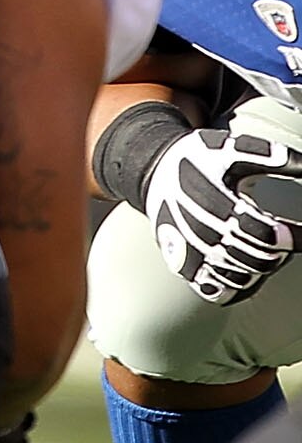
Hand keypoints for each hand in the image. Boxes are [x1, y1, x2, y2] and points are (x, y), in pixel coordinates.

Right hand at [146, 116, 301, 305]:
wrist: (154, 170)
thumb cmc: (198, 160)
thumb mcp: (235, 149)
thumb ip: (277, 158)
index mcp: (214, 202)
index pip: (266, 234)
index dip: (293, 238)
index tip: (301, 233)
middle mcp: (199, 232)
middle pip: (258, 259)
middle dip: (279, 251)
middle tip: (284, 236)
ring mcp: (189, 253)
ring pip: (241, 278)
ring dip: (261, 267)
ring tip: (264, 248)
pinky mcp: (183, 267)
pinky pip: (217, 293)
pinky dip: (237, 286)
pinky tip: (245, 269)